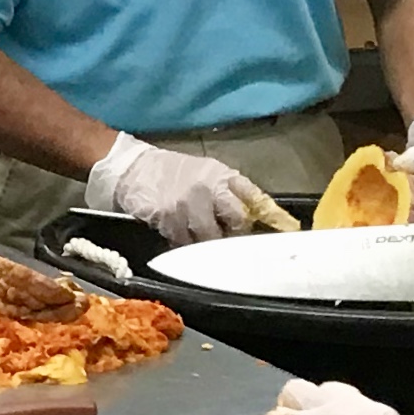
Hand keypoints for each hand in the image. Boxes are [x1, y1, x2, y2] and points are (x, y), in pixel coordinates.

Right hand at [86, 133, 273, 246]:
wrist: (132, 169)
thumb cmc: (173, 172)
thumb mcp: (206, 172)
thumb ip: (230, 190)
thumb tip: (255, 214)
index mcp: (221, 175)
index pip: (253, 195)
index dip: (270, 215)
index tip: (281, 230)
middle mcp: (208, 188)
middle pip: (237, 221)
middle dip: (236, 235)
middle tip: (231, 242)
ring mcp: (188, 205)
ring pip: (210, 238)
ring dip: (208, 245)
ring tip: (204, 243)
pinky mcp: (168, 219)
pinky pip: (184, 242)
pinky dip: (185, 245)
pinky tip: (182, 240)